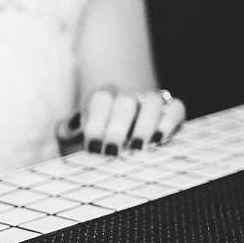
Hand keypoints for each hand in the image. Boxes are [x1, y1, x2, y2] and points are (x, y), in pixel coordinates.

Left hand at [59, 87, 185, 155]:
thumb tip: (69, 128)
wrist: (118, 92)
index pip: (100, 101)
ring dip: (145, 125)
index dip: (96, 124)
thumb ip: (67, 128)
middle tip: (112, 151)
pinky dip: (171, 122)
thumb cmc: (93, 121)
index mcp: (102, 94)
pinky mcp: (169, 107)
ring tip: (138, 147)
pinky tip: (160, 140)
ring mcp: (149, 98)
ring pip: (153, 102)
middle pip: (126, 102)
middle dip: (119, 128)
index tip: (93, 147)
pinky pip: (177, 108)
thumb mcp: (75, 123)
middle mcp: (128, 92)